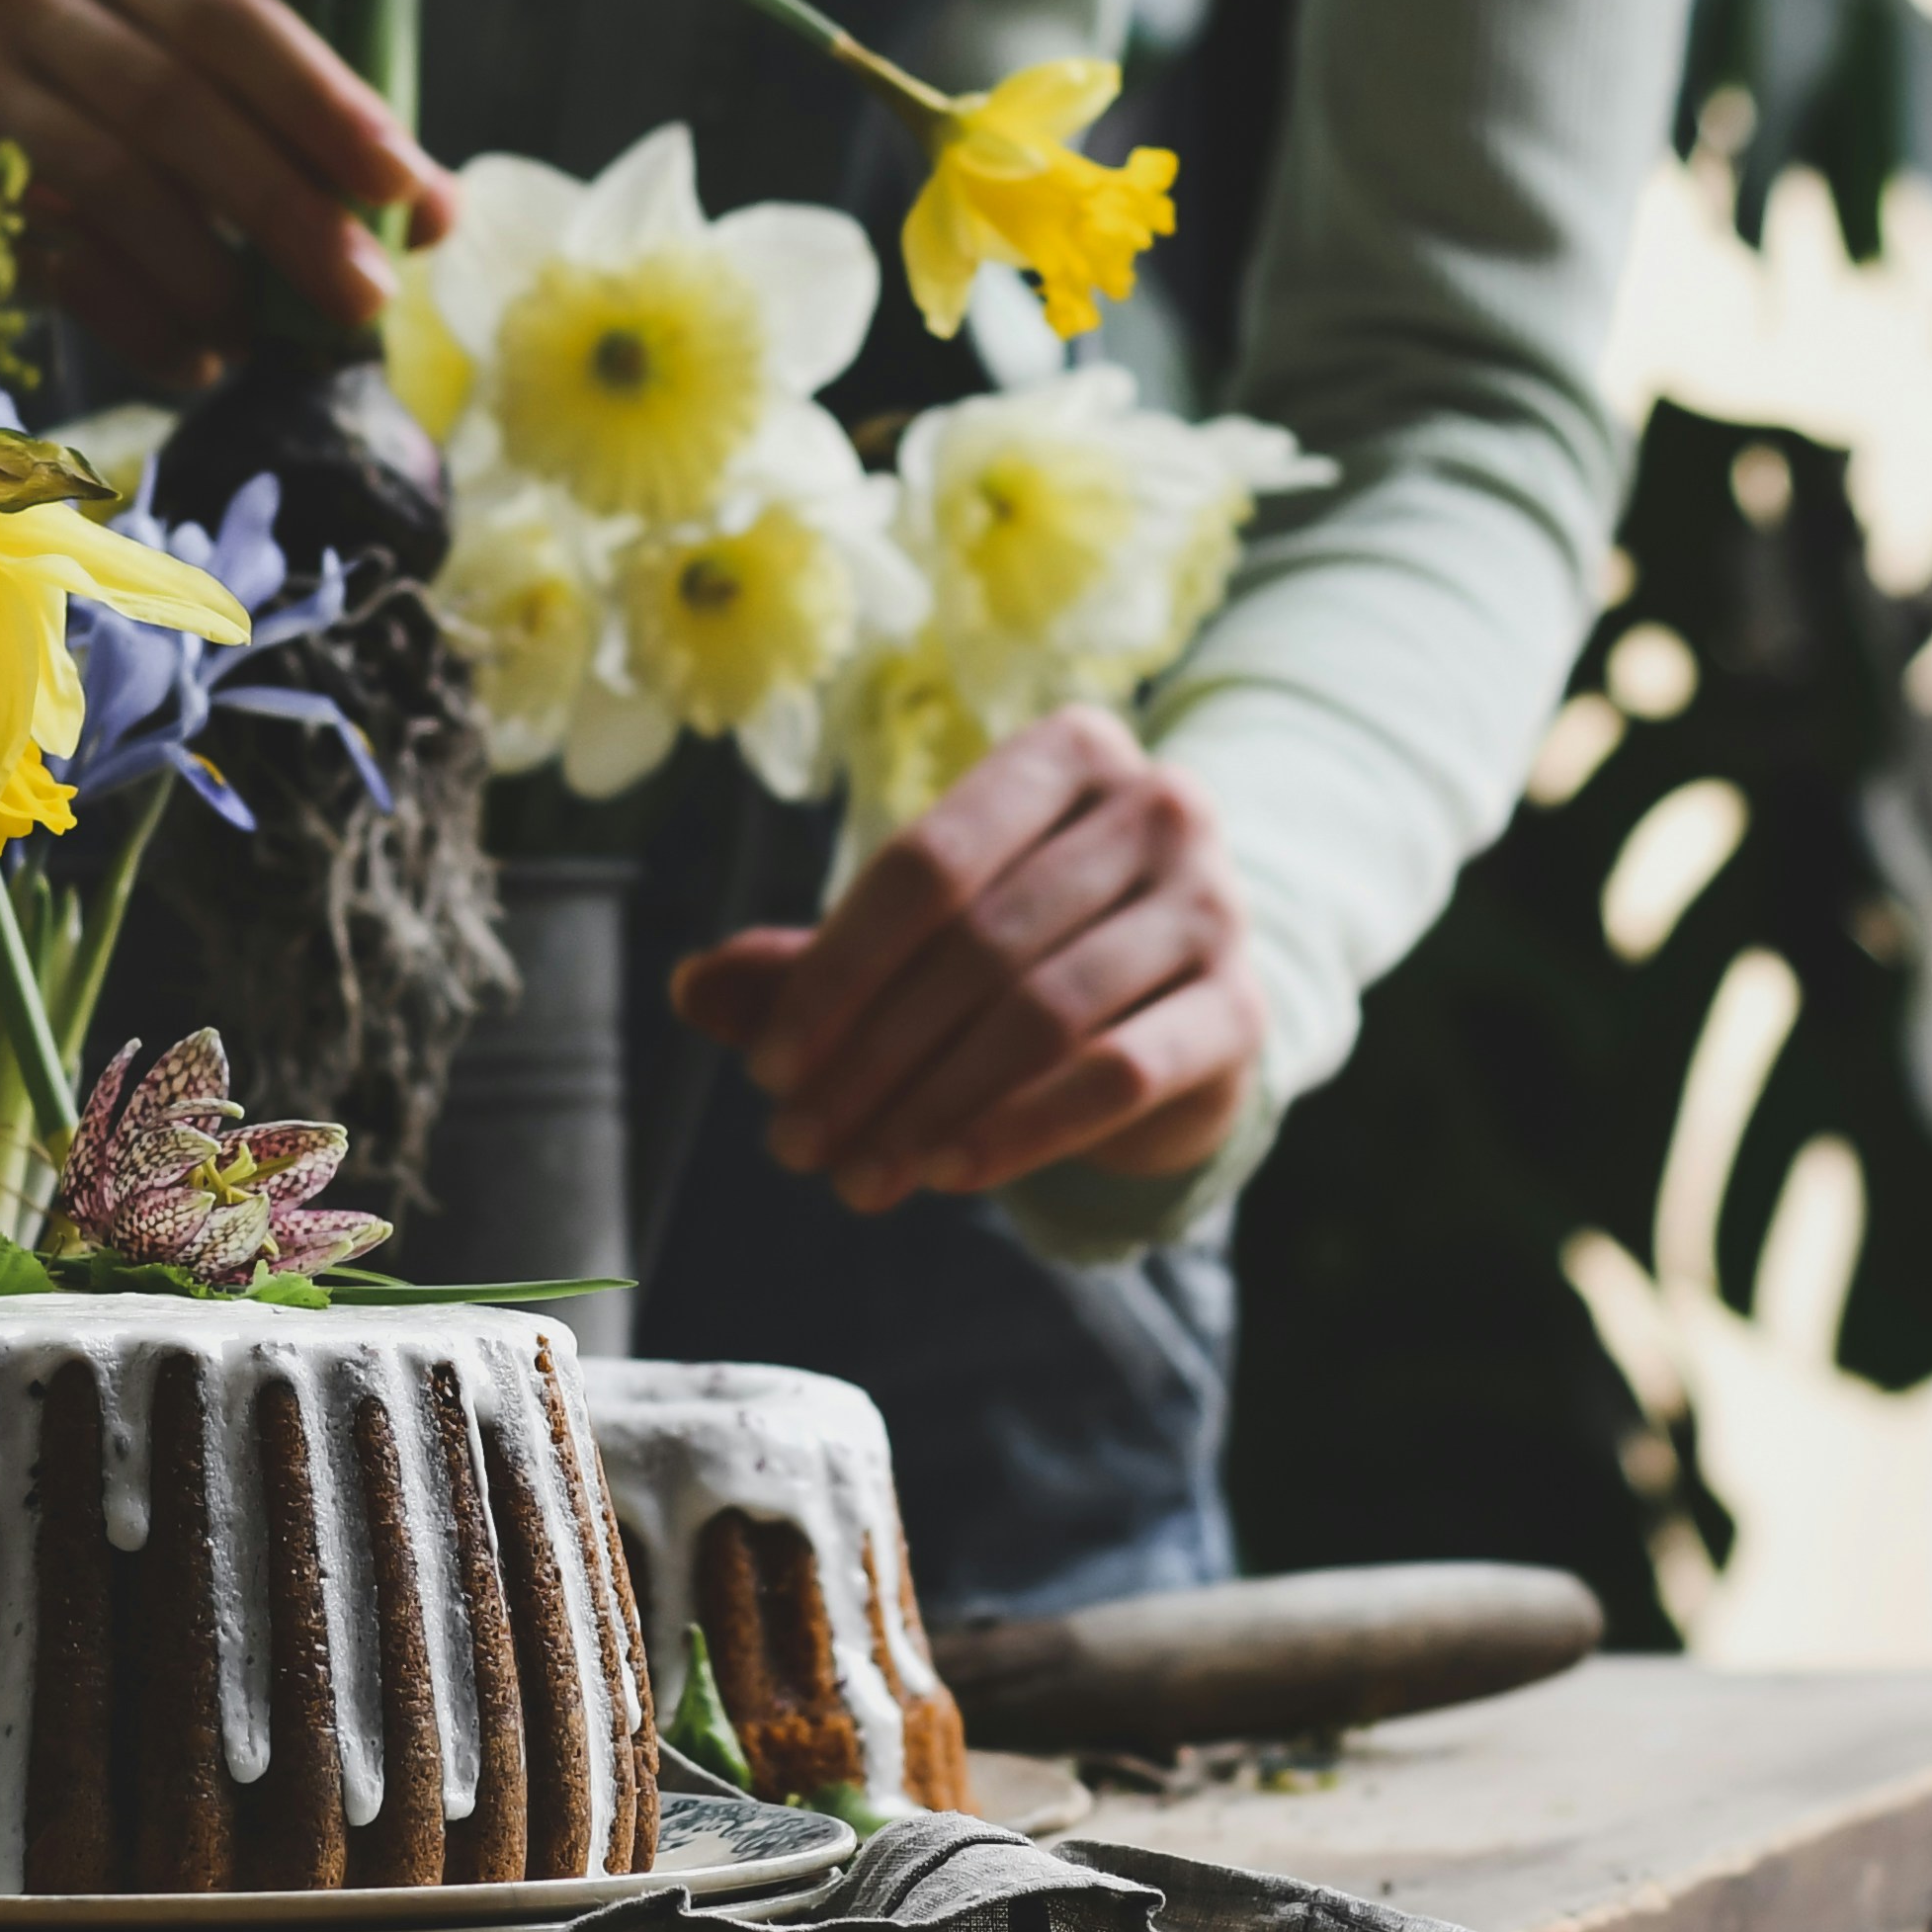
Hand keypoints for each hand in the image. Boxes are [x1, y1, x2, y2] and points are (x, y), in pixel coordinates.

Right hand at [0, 0, 453, 386]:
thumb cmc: (135, 84)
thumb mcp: (226, 77)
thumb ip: (324, 132)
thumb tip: (434, 213)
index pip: (227, 15)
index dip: (319, 101)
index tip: (401, 185)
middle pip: (167, 101)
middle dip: (278, 207)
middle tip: (359, 297)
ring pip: (103, 179)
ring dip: (203, 272)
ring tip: (268, 339)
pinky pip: (48, 257)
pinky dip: (135, 319)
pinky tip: (197, 360)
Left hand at [667, 711, 1262, 1212]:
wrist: (1181, 1009)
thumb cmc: (1029, 950)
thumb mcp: (918, 944)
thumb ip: (811, 964)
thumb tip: (691, 991)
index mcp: (1067, 753)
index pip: (924, 864)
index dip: (833, 973)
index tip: (767, 1069)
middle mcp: (1158, 806)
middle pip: (978, 945)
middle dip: (870, 1059)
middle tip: (795, 1146)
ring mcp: (1214, 905)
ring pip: (1042, 1015)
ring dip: (931, 1107)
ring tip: (858, 1178)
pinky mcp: (1240, 1007)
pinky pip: (1117, 1074)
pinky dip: (1020, 1131)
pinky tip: (948, 1175)